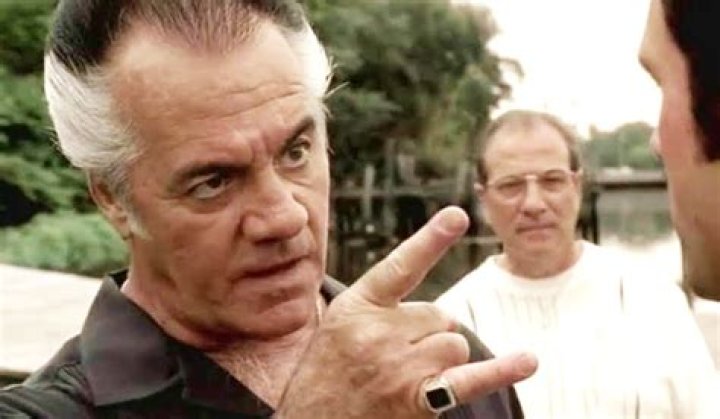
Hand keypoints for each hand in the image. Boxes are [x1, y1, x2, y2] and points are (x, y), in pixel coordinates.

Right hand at [276, 206, 536, 417]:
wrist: (312, 417)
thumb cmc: (328, 368)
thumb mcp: (338, 322)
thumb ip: (380, 304)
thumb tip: (441, 315)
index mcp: (357, 305)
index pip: (400, 266)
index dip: (431, 240)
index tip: (458, 216)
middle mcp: (378, 332)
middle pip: (440, 315)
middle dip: (426, 334)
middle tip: (392, 356)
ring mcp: (399, 366)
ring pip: (455, 344)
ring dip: (441, 358)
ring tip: (405, 376)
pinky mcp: (416, 398)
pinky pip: (469, 379)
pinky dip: (502, 370)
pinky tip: (528, 360)